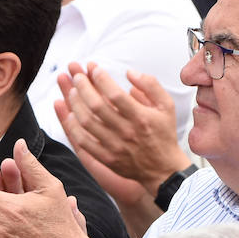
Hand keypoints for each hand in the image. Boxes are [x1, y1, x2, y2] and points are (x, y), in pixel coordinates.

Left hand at [54, 62, 192, 194]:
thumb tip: (129, 72)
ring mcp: (114, 146)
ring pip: (87, 122)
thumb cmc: (163, 133)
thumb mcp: (166, 106)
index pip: (115, 94)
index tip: (94, 68)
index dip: (101, 79)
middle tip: (77, 76)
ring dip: (76, 104)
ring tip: (72, 91)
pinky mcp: (106, 158)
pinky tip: (72, 115)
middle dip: (83, 87)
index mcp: (141, 117)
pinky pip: (83, 141)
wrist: (163, 169)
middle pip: (97, 106)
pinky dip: (74, 127)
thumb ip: (151, 85)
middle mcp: (127, 132)